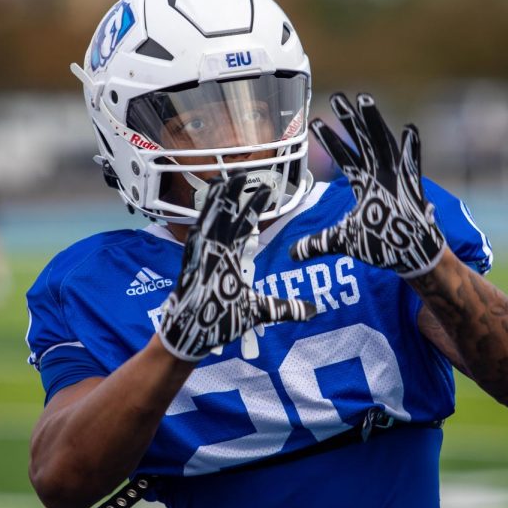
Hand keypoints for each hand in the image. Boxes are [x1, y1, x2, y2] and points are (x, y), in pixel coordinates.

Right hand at [159, 173, 317, 361]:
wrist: (194, 337)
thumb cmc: (221, 322)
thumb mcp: (261, 311)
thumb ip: (287, 307)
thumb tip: (314, 310)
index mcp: (229, 258)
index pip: (246, 226)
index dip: (255, 207)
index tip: (267, 190)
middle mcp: (217, 252)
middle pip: (227, 216)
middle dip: (235, 194)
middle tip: (244, 170)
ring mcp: (204, 257)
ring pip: (211, 221)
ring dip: (217, 200)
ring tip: (224, 178)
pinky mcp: (193, 266)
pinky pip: (197, 239)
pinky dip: (202, 222)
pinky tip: (206, 206)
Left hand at [291, 93, 444, 277]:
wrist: (408, 256)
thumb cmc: (380, 244)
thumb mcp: (343, 241)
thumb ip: (317, 243)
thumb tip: (291, 253)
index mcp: (364, 183)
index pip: (343, 157)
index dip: (330, 140)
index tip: (314, 122)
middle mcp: (379, 175)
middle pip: (362, 141)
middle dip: (350, 119)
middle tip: (338, 97)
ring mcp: (396, 179)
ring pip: (383, 143)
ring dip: (374, 122)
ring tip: (364, 98)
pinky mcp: (411, 189)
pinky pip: (412, 165)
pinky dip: (412, 148)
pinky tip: (409, 129)